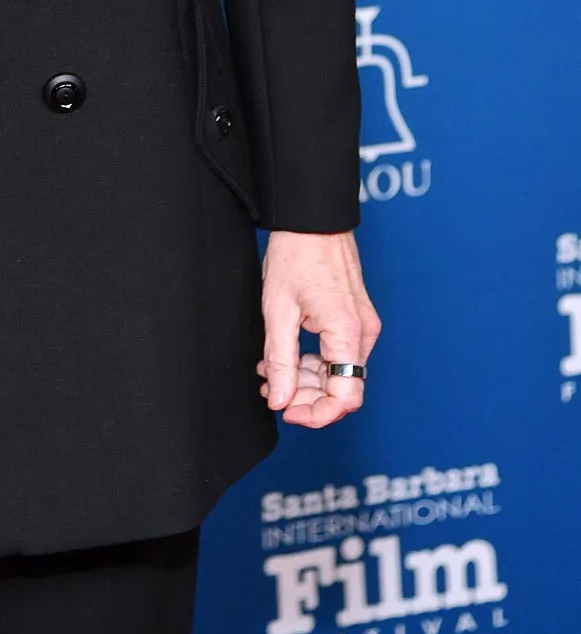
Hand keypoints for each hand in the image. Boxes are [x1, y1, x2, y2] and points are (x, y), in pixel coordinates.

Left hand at [258, 229, 379, 427]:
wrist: (312, 218)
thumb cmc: (296, 254)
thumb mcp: (278, 310)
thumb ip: (281, 360)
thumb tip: (280, 401)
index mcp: (347, 333)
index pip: (346, 398)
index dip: (316, 415)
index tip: (287, 412)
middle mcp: (363, 333)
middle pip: (342, 388)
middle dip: (306, 397)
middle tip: (271, 391)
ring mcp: (362, 325)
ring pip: (339, 373)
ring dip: (306, 380)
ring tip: (270, 371)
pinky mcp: (355, 318)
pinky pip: (339, 354)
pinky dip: (315, 362)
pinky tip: (287, 357)